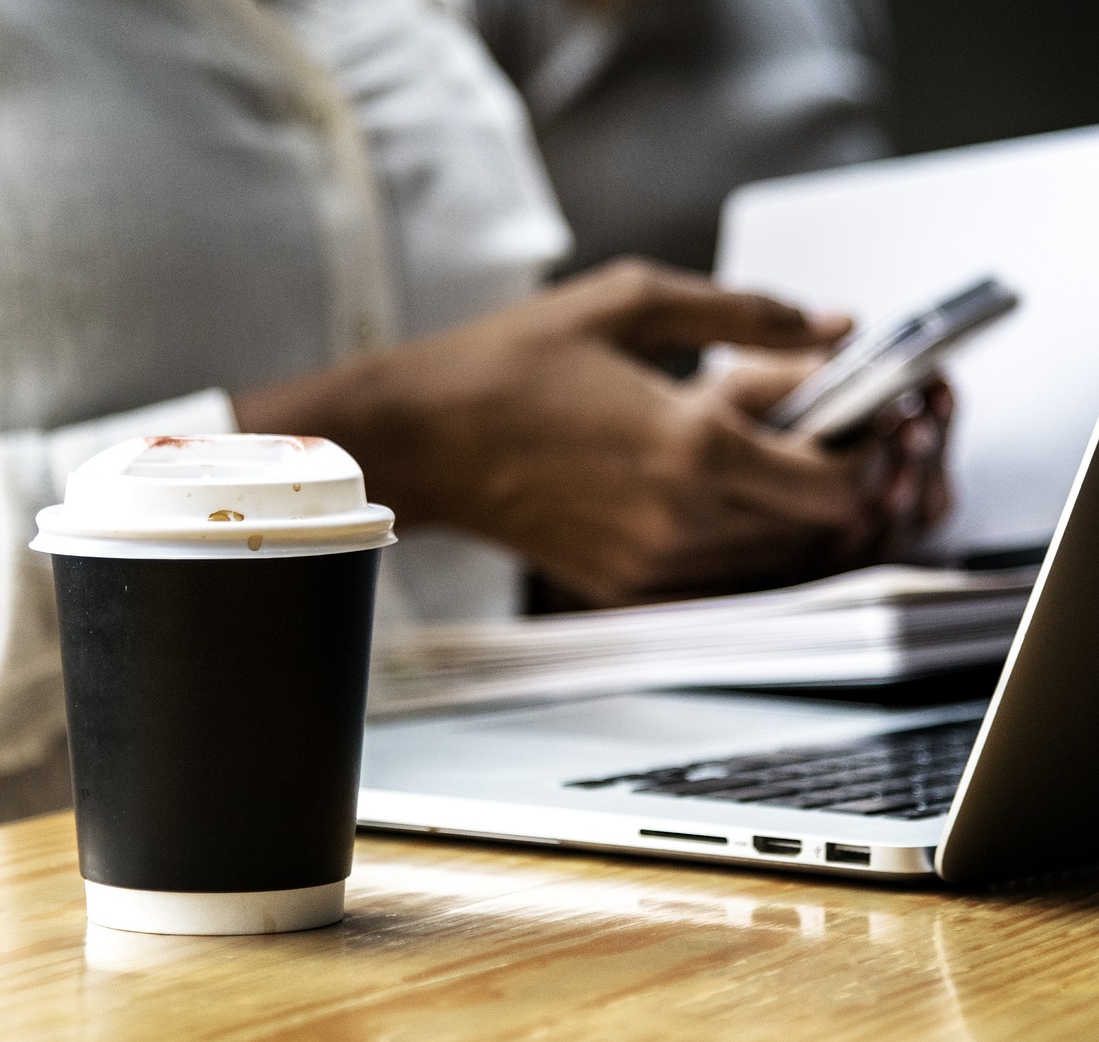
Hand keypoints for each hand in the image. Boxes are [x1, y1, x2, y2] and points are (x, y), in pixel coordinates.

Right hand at [234, 258, 947, 605]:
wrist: (426, 436)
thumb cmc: (514, 363)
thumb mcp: (633, 302)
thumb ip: (748, 314)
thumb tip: (832, 328)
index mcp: (694, 447)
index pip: (838, 482)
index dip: (867, 448)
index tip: (863, 412)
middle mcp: (682, 521)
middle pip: (817, 528)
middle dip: (832, 475)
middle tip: (810, 422)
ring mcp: (651, 565)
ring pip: (774, 559)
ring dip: (786, 509)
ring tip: (748, 449)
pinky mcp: (624, 586)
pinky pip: (720, 579)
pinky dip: (739, 541)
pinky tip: (710, 489)